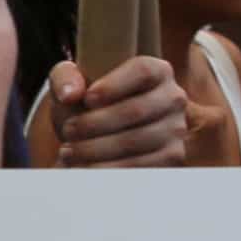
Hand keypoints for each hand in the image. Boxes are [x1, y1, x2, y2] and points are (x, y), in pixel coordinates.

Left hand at [51, 56, 191, 166]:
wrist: (95, 134)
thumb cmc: (86, 102)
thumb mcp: (71, 83)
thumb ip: (65, 78)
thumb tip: (70, 94)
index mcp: (156, 71)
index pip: (142, 72)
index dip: (114, 86)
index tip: (86, 99)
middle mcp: (173, 98)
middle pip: (135, 110)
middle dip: (94, 124)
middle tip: (68, 131)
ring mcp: (176, 130)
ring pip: (135, 141)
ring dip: (95, 149)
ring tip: (69, 151)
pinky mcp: (171, 158)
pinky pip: (140, 167)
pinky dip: (107, 169)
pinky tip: (84, 167)